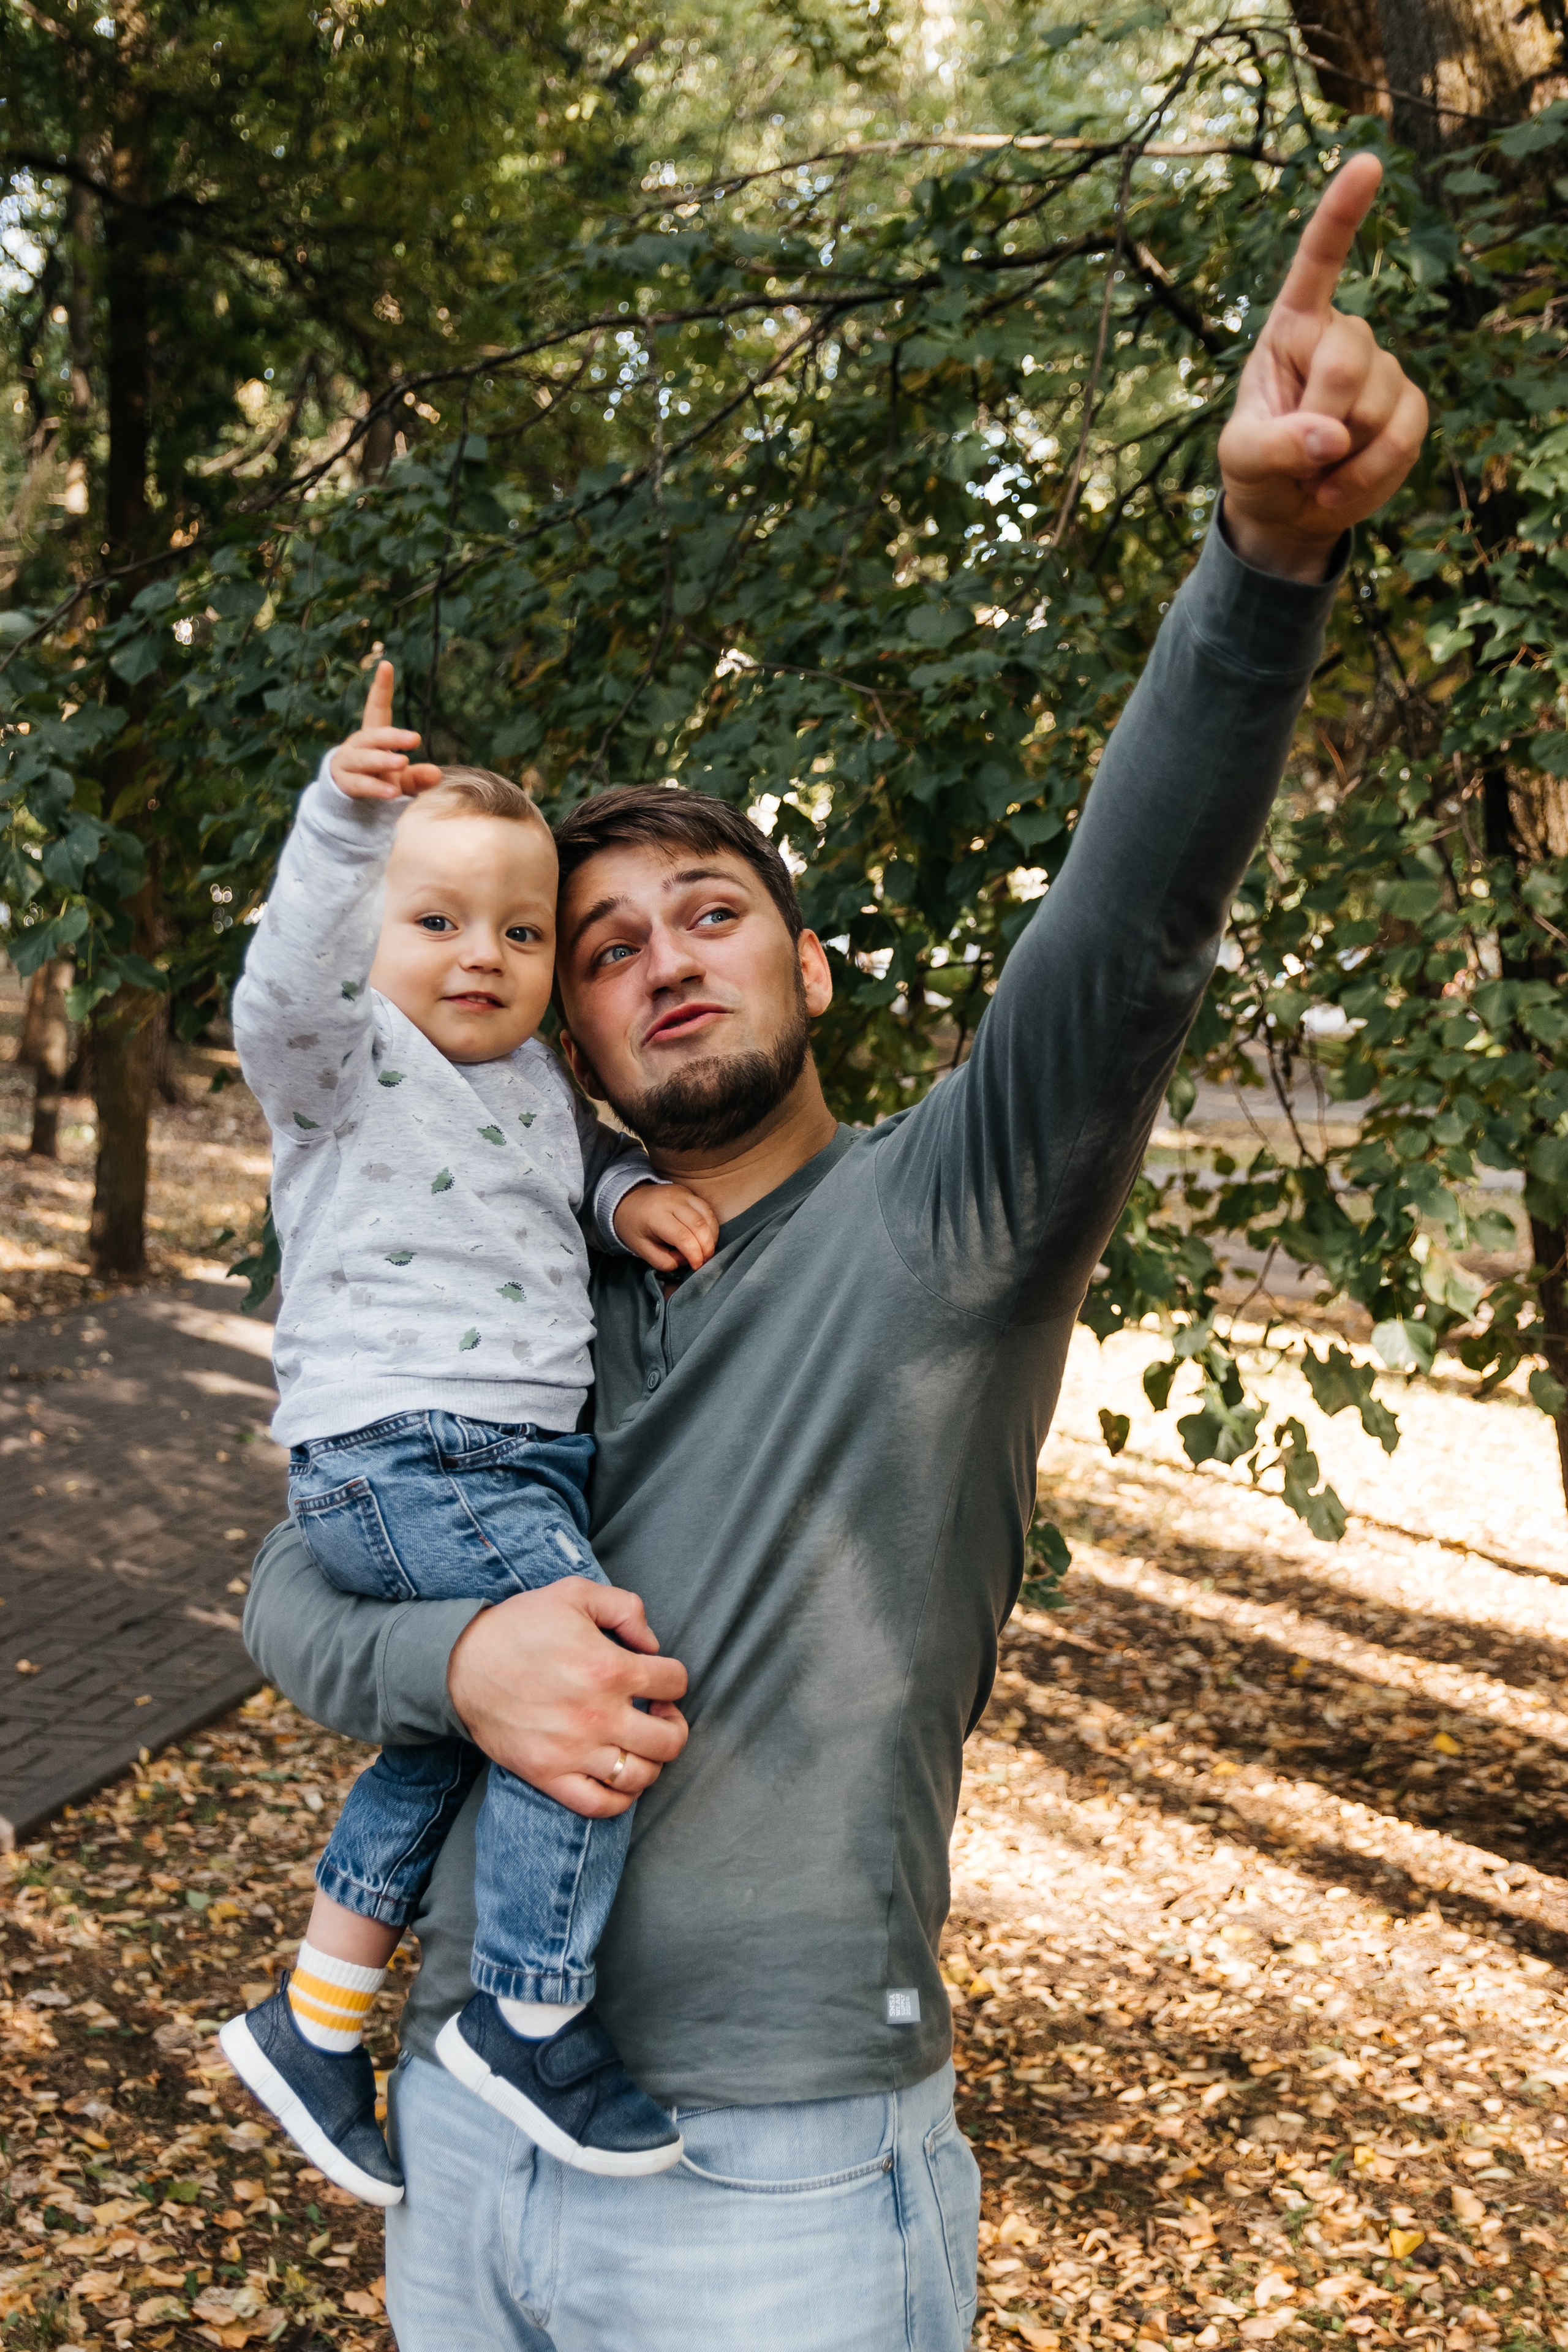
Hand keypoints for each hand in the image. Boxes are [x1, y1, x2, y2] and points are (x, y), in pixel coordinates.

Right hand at [328, 659, 443, 800]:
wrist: (346, 800)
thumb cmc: (379, 779)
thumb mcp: (401, 778)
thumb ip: (417, 777)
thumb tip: (437, 774)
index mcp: (372, 736)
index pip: (377, 709)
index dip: (381, 689)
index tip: (387, 665)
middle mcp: (357, 745)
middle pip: (374, 736)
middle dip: (393, 736)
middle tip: (415, 738)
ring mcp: (348, 763)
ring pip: (364, 759)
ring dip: (383, 760)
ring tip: (403, 762)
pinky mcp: (345, 784)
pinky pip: (361, 784)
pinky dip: (376, 788)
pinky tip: (391, 792)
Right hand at [446, 1576, 688, 1817]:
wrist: (460, 1663)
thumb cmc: (519, 1625)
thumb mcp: (574, 1593)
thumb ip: (625, 1608)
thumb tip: (652, 1644)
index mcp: (609, 1668)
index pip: (675, 1682)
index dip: (673, 1677)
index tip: (657, 1676)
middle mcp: (598, 1715)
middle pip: (669, 1741)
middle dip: (674, 1725)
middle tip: (657, 1713)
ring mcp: (574, 1751)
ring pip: (642, 1777)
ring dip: (651, 1760)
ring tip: (638, 1742)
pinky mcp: (548, 1776)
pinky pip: (601, 1806)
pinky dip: (620, 1799)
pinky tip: (619, 1775)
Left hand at [612, 1179, 719, 1271]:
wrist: (628, 1200)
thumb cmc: (634, 1227)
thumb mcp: (642, 1250)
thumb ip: (664, 1261)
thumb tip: (686, 1259)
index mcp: (655, 1216)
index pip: (683, 1237)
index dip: (694, 1254)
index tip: (696, 1266)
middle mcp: (671, 1201)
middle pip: (699, 1225)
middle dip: (707, 1247)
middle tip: (704, 1261)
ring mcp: (682, 1194)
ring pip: (707, 1215)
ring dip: (712, 1236)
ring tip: (706, 1250)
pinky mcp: (689, 1192)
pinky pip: (707, 1209)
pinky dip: (711, 1226)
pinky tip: (706, 1237)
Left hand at [1217, 152, 1427, 582]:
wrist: (1289, 507)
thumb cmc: (1257, 466)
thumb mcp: (1241, 459)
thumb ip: (1273, 446)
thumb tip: (1333, 435)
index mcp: (1291, 327)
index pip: (1319, 261)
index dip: (1342, 213)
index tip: (1367, 162)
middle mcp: (1341, 336)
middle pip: (1347, 360)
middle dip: (1322, 417)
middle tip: (1300, 452)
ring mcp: (1382, 370)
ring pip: (1377, 404)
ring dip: (1344, 455)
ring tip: (1317, 470)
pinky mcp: (1409, 408)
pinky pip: (1404, 437)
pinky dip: (1370, 474)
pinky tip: (1340, 485)